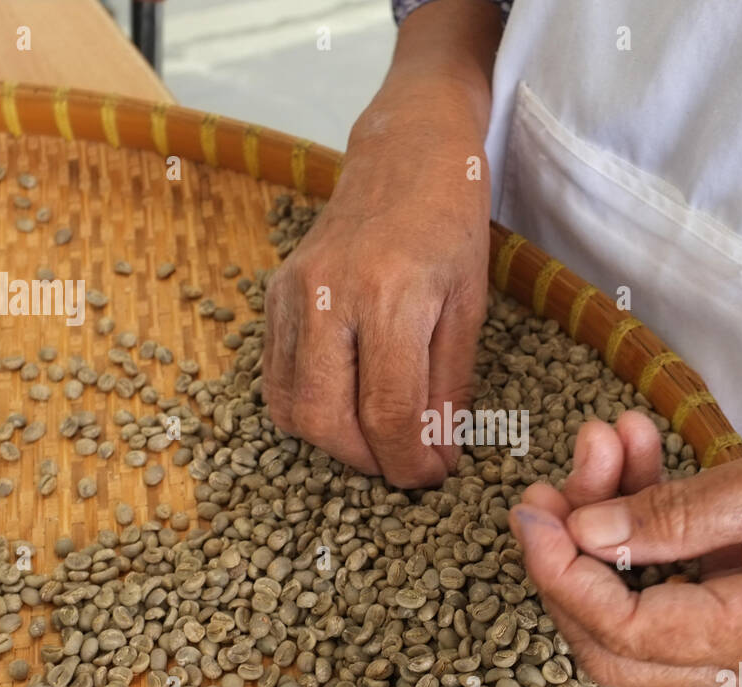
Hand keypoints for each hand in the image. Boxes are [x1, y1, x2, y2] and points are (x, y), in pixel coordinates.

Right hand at [261, 84, 490, 487]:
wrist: (403, 155)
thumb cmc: (449, 225)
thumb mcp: (468, 306)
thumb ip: (448, 386)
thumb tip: (435, 456)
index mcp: (391, 296)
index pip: (388, 414)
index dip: (411, 463)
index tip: (433, 476)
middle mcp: (329, 297)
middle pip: (327, 422)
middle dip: (368, 461)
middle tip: (404, 462)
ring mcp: (291, 295)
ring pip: (292, 409)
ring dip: (334, 443)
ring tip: (377, 438)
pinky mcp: (273, 295)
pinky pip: (276, 380)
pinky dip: (307, 411)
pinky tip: (345, 405)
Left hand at [509, 416, 741, 686]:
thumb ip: (673, 513)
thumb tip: (581, 534)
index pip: (624, 629)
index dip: (560, 573)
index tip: (530, 511)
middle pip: (615, 641)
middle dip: (570, 559)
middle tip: (550, 482)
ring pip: (638, 613)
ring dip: (607, 530)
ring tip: (610, 439)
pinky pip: (674, 590)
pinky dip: (646, 533)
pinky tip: (641, 459)